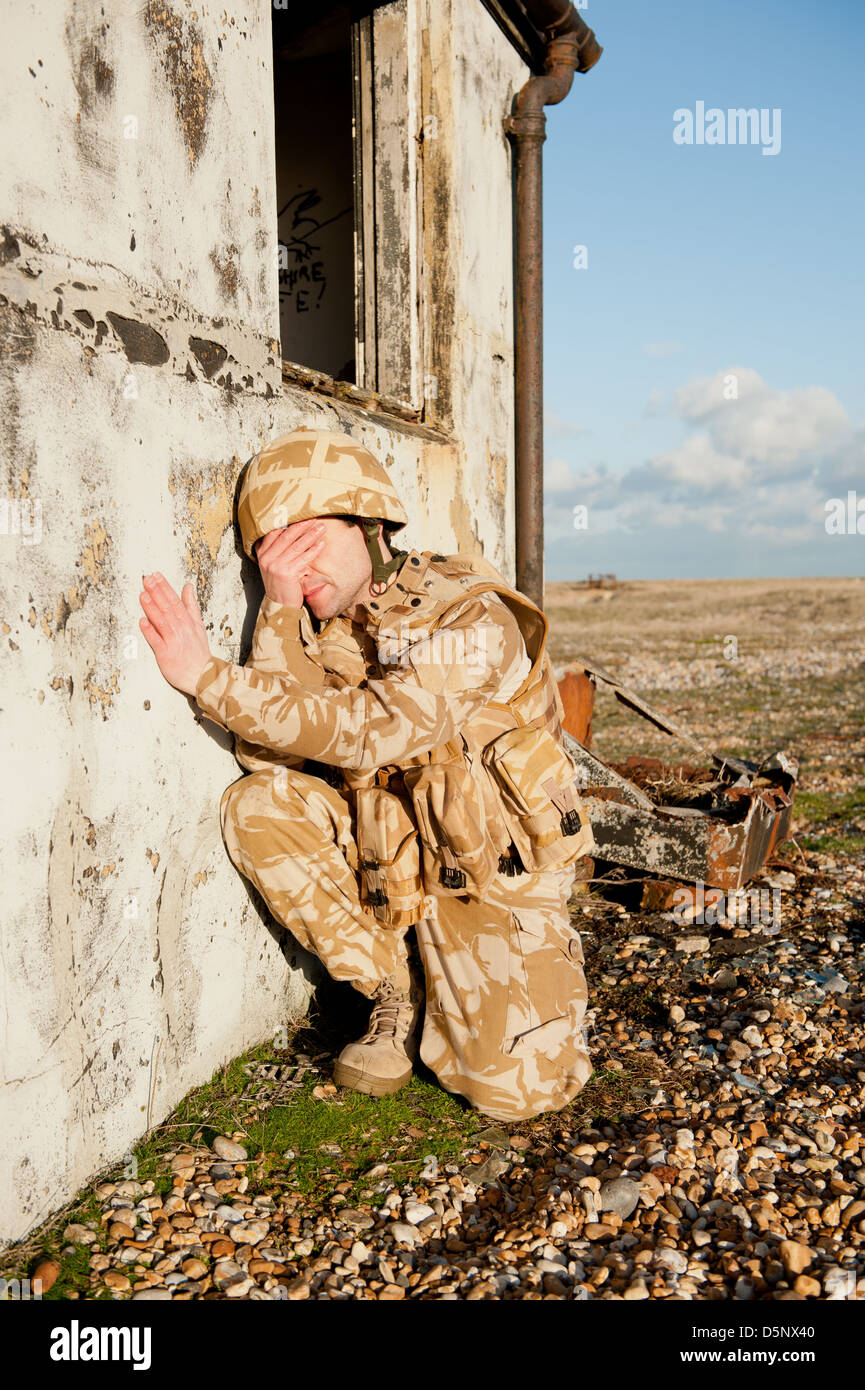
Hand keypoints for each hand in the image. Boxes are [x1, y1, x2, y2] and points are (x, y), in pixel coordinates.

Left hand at [139, 572, 211, 696]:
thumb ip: (191, 605)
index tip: (156, 576)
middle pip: (168, 608)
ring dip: (152, 608)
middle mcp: (181, 629)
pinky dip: (150, 631)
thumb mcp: (198, 625)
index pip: (175, 601)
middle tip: (146, 580)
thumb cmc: (198, 652)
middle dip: (157, 593)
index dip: (165, 588)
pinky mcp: (166, 654)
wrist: (202, 676)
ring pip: (162, 621)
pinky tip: (142, 622)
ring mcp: (174, 641)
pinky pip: (157, 641)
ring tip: (143, 595)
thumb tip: (187, 587)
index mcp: (188, 622)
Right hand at [256, 519, 324, 606]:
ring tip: (321, 528)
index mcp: (262, 554)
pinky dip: (313, 551)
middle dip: (301, 525)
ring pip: (296, 546)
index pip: (274, 532)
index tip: (300, 514)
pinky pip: (303, 559)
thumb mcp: (273, 565)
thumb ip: (277, 549)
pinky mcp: (287, 573)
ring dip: (310, 535)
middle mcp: (267, 558)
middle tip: (314, 517)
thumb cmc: (281, 584)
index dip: (287, 522)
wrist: (280, 606)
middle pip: (286, 536)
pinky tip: (321, 545)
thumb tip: (289, 529)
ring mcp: (276, 566)